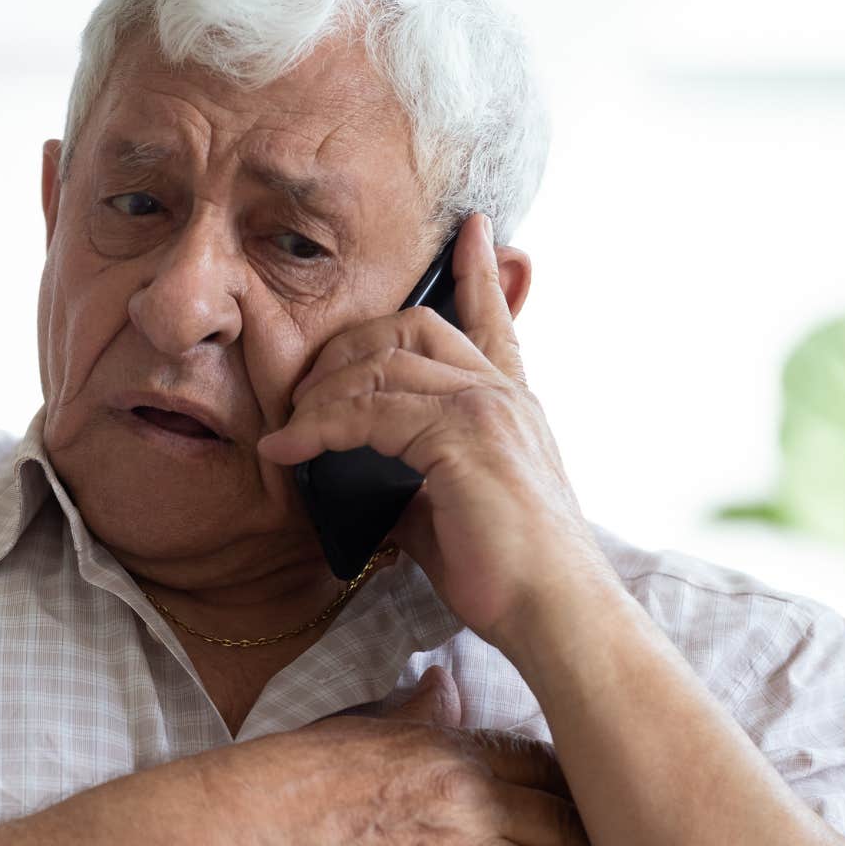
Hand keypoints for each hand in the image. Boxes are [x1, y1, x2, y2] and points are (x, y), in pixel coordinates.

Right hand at [229, 666, 630, 845]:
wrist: (251, 830)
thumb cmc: (297, 778)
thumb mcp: (366, 728)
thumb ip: (420, 712)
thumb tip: (444, 684)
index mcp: (457, 749)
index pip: (552, 771)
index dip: (595, 801)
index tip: (621, 824)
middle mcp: (473, 799)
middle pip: (573, 833)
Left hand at [256, 214, 618, 651]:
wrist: (556, 615)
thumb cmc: (509, 577)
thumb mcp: (450, 514)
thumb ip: (414, 479)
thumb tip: (363, 479)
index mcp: (511, 404)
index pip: (494, 319)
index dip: (479, 273)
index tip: (472, 230)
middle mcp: (502, 394)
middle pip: (413, 325)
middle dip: (347, 346)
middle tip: (303, 388)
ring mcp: (486, 408)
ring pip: (383, 361)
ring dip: (322, 393)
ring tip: (288, 429)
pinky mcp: (463, 437)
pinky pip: (370, 410)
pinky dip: (320, 426)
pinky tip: (291, 449)